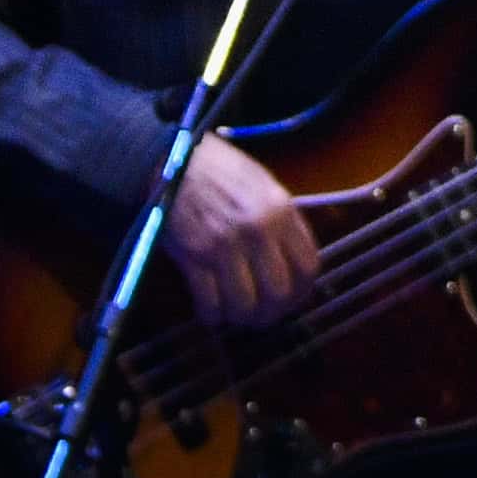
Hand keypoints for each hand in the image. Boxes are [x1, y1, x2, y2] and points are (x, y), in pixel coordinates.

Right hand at [164, 137, 321, 326]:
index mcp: (280, 210)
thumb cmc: (216, 169)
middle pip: (279, 293)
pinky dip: (211, 315)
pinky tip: (211, 313)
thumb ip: (281, 220)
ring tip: (236, 316)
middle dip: (273, 313)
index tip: (292, 298)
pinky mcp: (194, 257)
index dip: (302, 291)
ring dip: (241, 318)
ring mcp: (225, 245)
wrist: (169, 159)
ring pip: (245, 304)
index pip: (307, 266)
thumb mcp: (261, 184)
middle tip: (262, 315)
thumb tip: (293, 260)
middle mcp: (257, 230)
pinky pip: (209, 302)